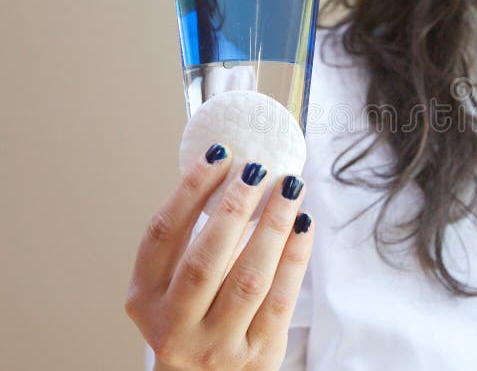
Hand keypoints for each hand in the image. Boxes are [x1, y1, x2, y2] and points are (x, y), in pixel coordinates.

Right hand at [124, 143, 313, 369]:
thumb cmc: (195, 317)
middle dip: (235, 208)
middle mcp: (174, 324)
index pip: (162, 235)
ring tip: (290, 188)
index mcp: (144, 297)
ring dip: (273, 226)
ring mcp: (216, 343)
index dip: (190, 190)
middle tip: (258, 169)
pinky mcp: (258, 353)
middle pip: (204, 259)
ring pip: (248, 278)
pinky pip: (281, 298)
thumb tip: (235, 171)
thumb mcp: (173, 286)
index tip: (220, 154)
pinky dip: (295, 256)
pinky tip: (304, 224)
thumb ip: (193, 240)